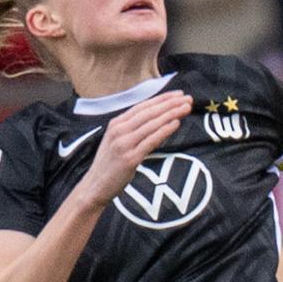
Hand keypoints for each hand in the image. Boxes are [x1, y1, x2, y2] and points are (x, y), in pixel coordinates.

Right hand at [68, 91, 192, 209]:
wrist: (94, 187)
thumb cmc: (109, 165)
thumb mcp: (117, 141)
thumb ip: (132, 130)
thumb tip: (156, 121)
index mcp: (116, 124)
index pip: (142, 106)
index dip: (162, 99)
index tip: (178, 94)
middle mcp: (119, 131)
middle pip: (149, 112)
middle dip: (170, 104)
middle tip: (188, 98)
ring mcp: (124, 144)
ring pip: (152, 124)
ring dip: (171, 114)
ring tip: (186, 108)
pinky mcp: (130, 158)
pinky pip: (151, 141)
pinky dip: (164, 130)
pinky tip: (176, 123)